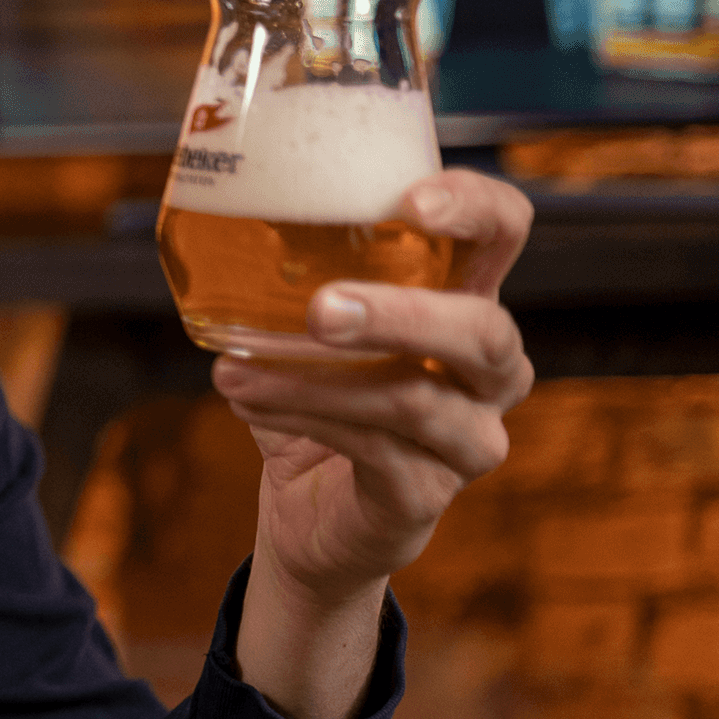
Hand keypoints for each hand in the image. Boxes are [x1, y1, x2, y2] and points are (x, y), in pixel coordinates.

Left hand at [212, 169, 535, 607]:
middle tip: (320, 308)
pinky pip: (374, 451)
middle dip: (403, 314)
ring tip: (235, 371)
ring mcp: (469, 438)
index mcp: (466, 304)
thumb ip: (288, 279)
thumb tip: (215, 214)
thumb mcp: (309, 334)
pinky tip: (246, 400)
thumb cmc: (318, 402)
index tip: (410, 202)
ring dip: (313, 380)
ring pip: (413, 400)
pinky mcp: (427, 494)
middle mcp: (489, 372)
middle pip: (485, 331)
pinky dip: (302, 418)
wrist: (313, 516)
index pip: (503, 234)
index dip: (476, 207)